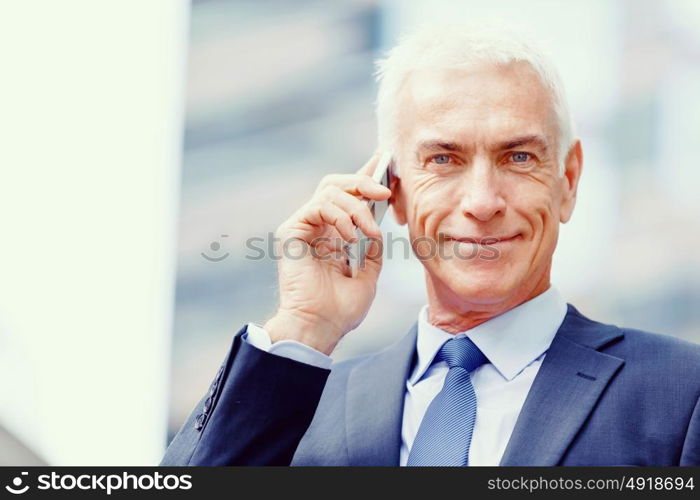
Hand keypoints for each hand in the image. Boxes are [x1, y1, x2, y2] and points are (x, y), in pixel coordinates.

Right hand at [263, 153, 390, 354]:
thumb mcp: (369, 275)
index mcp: (332, 235)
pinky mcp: (291, 231)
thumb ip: (372, 249)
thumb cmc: (341, 309)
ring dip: (357, 207)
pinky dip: (340, 217)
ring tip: (369, 231)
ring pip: (330, 190)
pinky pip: (318, 206)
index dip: (365, 176)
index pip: (347, 196)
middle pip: (336, 184)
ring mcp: (303, 227)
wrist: (321, 327)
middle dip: (363, 181)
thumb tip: (378, 226)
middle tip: (385, 191)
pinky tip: (350, 238)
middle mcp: (316, 227)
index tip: (386, 162)